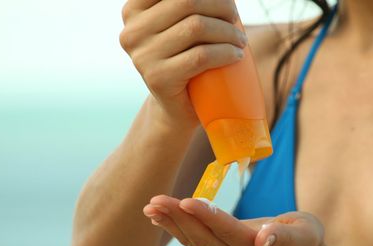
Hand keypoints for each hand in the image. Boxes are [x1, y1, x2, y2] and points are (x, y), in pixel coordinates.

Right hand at [119, 0, 247, 128]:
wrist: (177, 108)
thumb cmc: (184, 60)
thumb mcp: (177, 26)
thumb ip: (185, 7)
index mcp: (133, 11)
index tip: (224, 1)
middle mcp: (132, 31)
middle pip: (187, 1)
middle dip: (221, 5)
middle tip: (235, 19)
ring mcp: (143, 56)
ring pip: (196, 27)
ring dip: (228, 31)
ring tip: (240, 40)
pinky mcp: (159, 78)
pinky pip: (201, 56)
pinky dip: (226, 52)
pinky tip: (237, 54)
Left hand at [142, 195, 324, 245]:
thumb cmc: (304, 239)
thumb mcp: (305, 235)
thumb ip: (285, 237)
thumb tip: (263, 239)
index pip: (227, 231)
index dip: (207, 216)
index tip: (186, 201)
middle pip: (203, 237)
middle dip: (179, 218)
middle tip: (156, 200)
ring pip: (193, 240)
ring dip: (171, 223)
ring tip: (151, 206)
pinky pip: (193, 240)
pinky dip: (174, 228)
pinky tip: (158, 217)